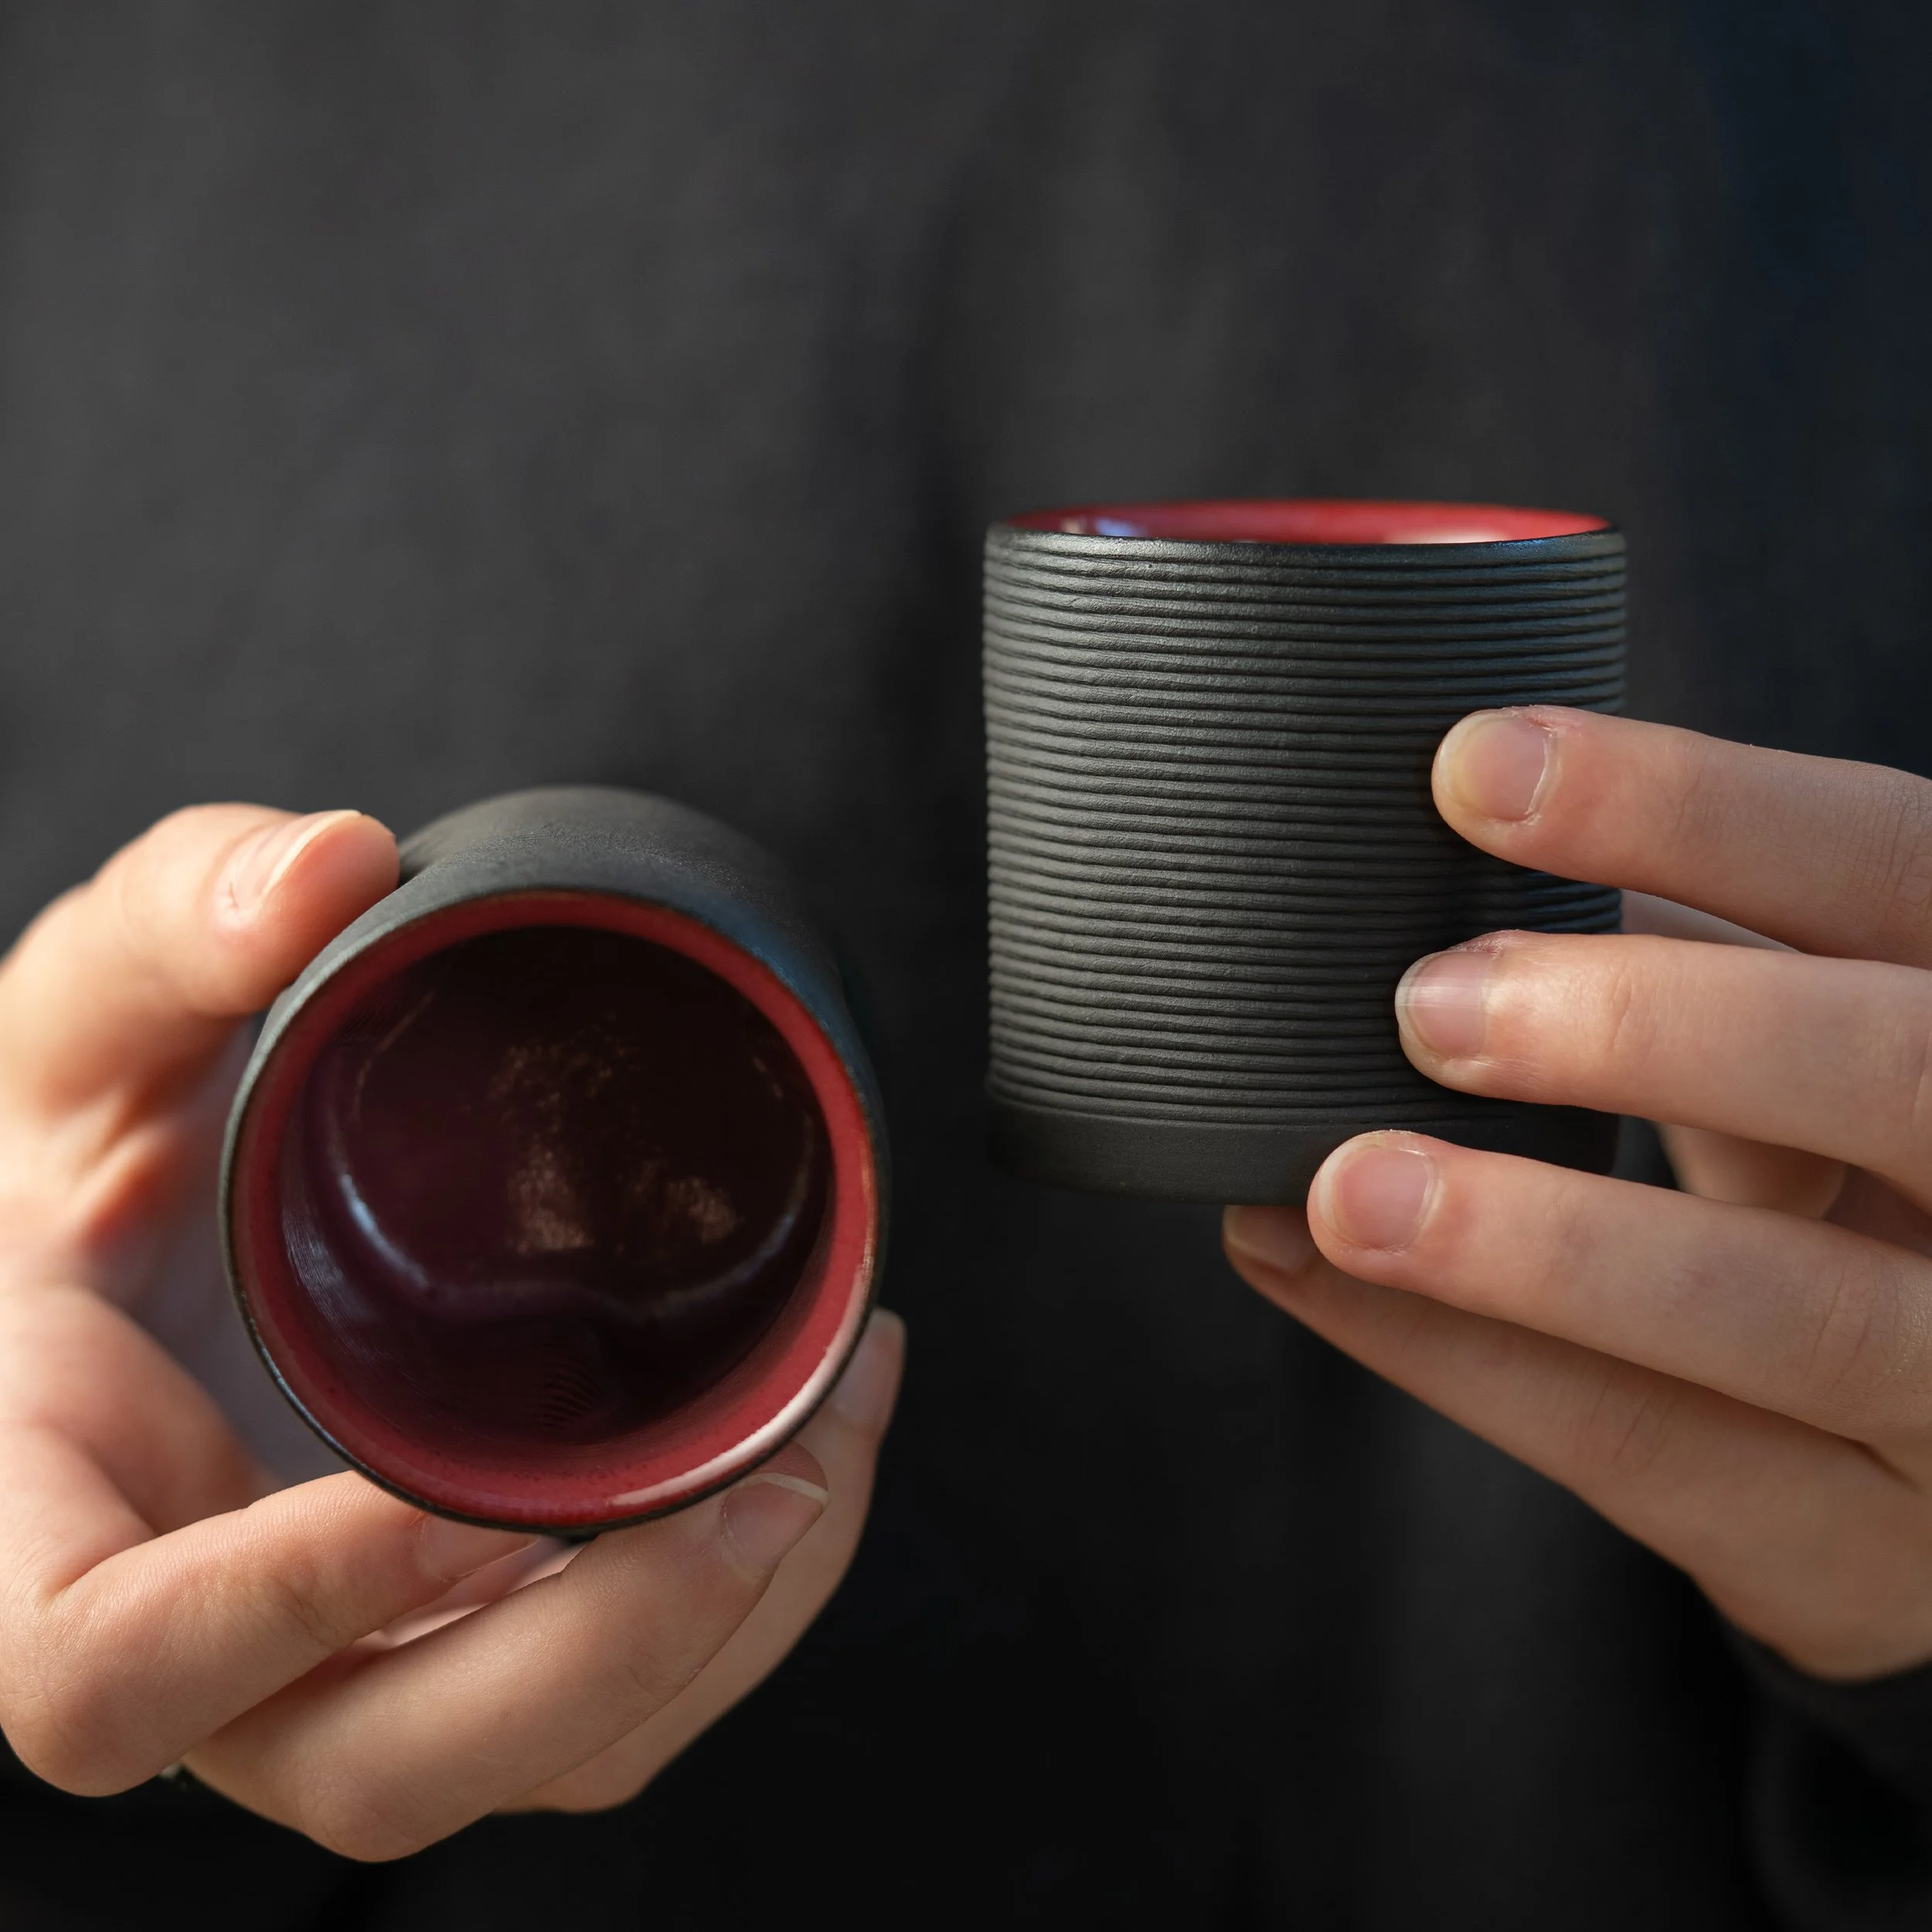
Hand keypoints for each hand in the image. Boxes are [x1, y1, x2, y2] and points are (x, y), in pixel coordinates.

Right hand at [0, 805, 904, 1855]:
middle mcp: (206, 1636)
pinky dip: (739, 1610)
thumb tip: (328, 868)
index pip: (113, 1670)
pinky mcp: (463, 1632)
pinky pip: (608, 1702)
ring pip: (532, 1763)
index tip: (449, 1481)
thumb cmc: (87, 1134)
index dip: (283, 1614)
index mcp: (53, 1513)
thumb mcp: (94, 1009)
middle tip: (767, 1477)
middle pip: (373, 1773)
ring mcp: (349, 1654)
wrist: (166, 1218)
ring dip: (715, 1635)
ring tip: (836, 1434)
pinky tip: (815, 1453)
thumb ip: (183, 914)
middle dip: (598, 1655)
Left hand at [1224, 707, 1931, 1682]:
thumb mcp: (1837, 1059)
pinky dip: (1467, 1361)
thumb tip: (1485, 846)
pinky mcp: (1874, 1565)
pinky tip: (1313, 1273)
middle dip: (1657, 1025)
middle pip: (1898, 1078)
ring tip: (1343, 1185)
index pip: (1902, 872)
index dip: (1708, 813)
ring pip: (1790, 1315)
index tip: (1479, 766)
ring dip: (1540, 1244)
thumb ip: (1731, 971)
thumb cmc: (1872, 1196)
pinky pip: (1660, 1460)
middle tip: (1432, 1003)